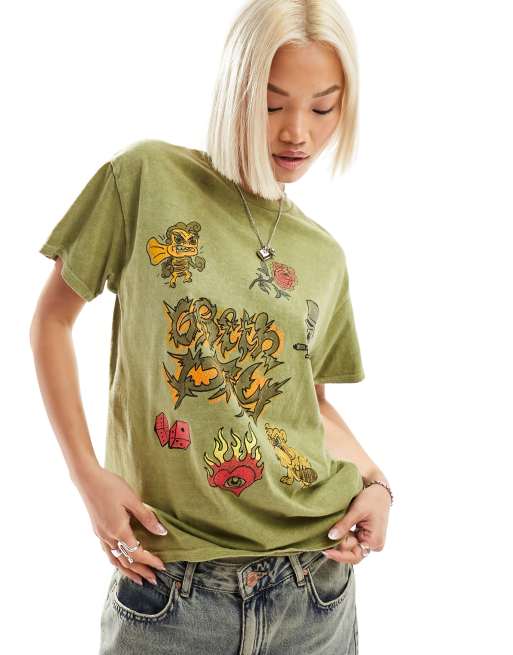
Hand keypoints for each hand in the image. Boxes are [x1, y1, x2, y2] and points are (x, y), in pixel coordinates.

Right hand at [74, 464, 168, 584]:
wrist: (87, 479)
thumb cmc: (111, 486)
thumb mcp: (132, 499)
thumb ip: (146, 517)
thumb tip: (161, 532)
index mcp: (118, 531)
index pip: (137, 553)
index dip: (150, 561)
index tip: (162, 567)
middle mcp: (108, 537)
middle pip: (126, 561)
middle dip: (141, 571)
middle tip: (154, 580)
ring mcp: (100, 535)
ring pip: (115, 560)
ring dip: (128, 571)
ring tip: (139, 579)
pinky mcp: (97, 531)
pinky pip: (107, 553)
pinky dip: (116, 562)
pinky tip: (120, 562)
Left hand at [322, 483, 390, 563]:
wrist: (380, 490)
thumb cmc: (371, 498)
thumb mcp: (356, 510)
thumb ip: (344, 525)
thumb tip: (331, 537)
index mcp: (374, 541)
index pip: (354, 556)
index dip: (339, 555)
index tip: (325, 551)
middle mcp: (374, 545)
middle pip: (352, 553)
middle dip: (338, 547)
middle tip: (323, 542)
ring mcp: (370, 541)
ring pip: (351, 547)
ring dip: (340, 541)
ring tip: (328, 534)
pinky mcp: (366, 536)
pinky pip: (353, 541)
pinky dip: (344, 536)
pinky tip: (335, 531)